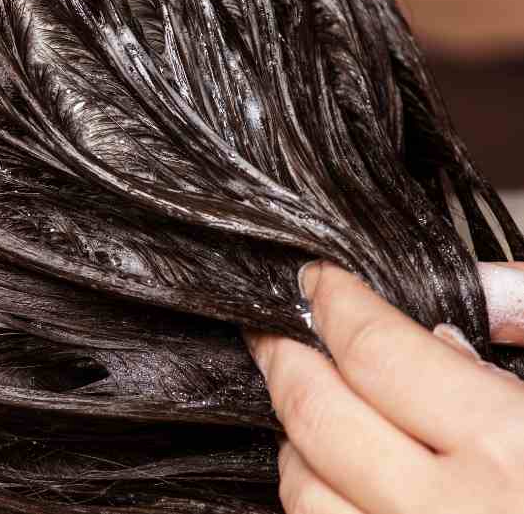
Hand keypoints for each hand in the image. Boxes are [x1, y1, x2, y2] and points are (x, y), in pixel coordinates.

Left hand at [245, 261, 523, 513]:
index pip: (377, 351)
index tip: (317, 280)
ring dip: (295, 438)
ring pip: (303, 494)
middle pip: (318, 415)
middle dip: (282, 357)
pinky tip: (337, 481)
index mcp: (513, 457)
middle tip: (273, 329)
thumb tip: (469, 308)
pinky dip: (320, 506)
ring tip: (309, 404)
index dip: (335, 301)